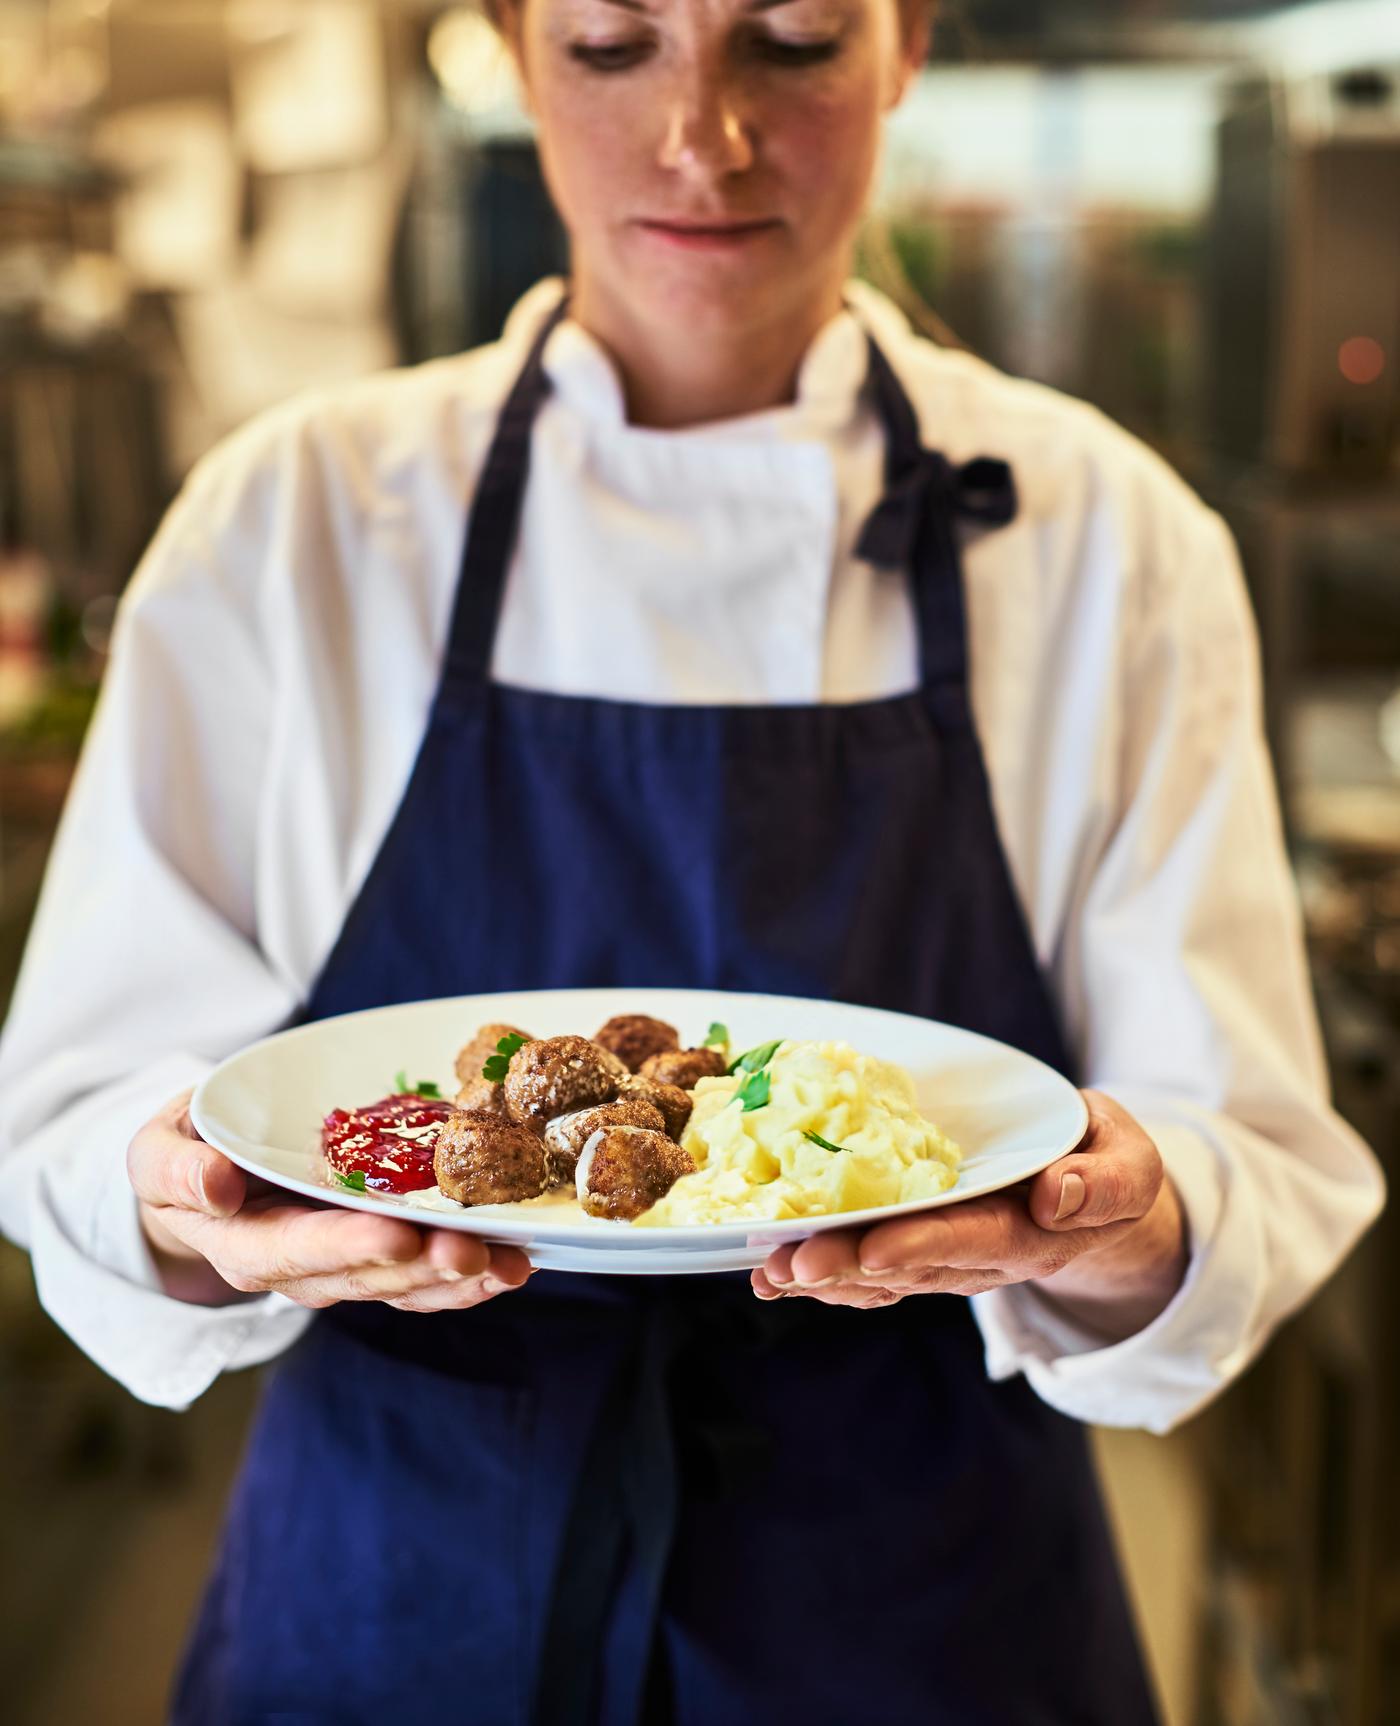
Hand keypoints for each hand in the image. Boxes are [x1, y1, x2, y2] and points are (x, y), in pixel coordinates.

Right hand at [129, 1090, 531, 1312]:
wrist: (209, 1173)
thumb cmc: (185, 1154)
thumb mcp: (156, 1153)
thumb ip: (176, 1170)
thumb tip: (214, 1188)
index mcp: (243, 1246)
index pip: (296, 1253)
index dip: (347, 1246)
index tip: (397, 1233)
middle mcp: (300, 1270)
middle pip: (366, 1275)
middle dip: (422, 1264)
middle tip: (473, 1248)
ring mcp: (344, 1268)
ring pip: (406, 1285)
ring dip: (461, 1280)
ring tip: (511, 1264)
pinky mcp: (380, 1257)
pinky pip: (425, 1275)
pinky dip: (472, 1274)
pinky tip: (516, 1261)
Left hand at [752, 1090, 1187, 1342]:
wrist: (1093, 1187)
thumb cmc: (1106, 1160)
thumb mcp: (1129, 1160)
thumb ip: (1106, 1182)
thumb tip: (1058, 1197)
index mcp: (1038, 1233)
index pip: (977, 1240)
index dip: (924, 1246)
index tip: (874, 1250)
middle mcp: (987, 1257)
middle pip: (915, 1267)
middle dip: (852, 1266)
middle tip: (792, 1265)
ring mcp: (953, 1260)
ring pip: (885, 1277)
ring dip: (826, 1278)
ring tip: (771, 1272)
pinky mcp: (927, 1252)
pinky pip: (875, 1272)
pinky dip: (826, 1276)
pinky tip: (776, 1274)